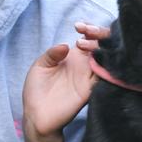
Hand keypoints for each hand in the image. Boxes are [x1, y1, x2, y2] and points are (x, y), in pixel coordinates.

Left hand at [20, 21, 107, 141]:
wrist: (36, 115)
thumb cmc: (36, 91)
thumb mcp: (40, 66)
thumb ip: (51, 54)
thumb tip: (66, 45)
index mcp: (72, 57)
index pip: (88, 39)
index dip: (89, 29)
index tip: (79, 26)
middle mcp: (84, 66)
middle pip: (101, 46)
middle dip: (99, 34)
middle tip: (87, 31)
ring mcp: (88, 78)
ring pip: (105, 58)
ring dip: (101, 48)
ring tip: (87, 44)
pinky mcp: (89, 91)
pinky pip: (104, 78)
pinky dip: (105, 67)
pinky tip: (98, 58)